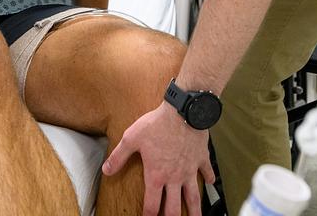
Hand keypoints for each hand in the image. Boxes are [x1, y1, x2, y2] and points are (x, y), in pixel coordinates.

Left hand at [103, 101, 215, 215]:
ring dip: (195, 210)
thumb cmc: (157, 124)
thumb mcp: (132, 138)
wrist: (183, 111)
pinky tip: (210, 183)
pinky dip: (209, 178)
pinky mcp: (201, 159)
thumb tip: (106, 170)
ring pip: (194, 197)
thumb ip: (119, 156)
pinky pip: (207, 172)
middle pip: (174, 208)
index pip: (152, 205)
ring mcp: (190, 170)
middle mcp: (174, 178)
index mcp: (156, 176)